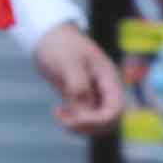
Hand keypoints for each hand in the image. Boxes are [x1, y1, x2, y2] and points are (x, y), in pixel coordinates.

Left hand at [30, 23, 125, 137]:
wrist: (48, 36)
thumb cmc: (61, 44)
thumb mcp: (69, 62)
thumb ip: (78, 86)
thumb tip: (83, 111)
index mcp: (109, 79)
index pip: (115, 111)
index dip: (97, 121)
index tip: (75, 119)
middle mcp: (105, 90)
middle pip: (107, 122)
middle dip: (87, 126)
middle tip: (64, 118)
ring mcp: (94, 95)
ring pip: (96, 123)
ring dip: (79, 126)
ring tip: (60, 114)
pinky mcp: (81, 99)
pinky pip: (84, 119)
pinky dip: (72, 121)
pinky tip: (59, 111)